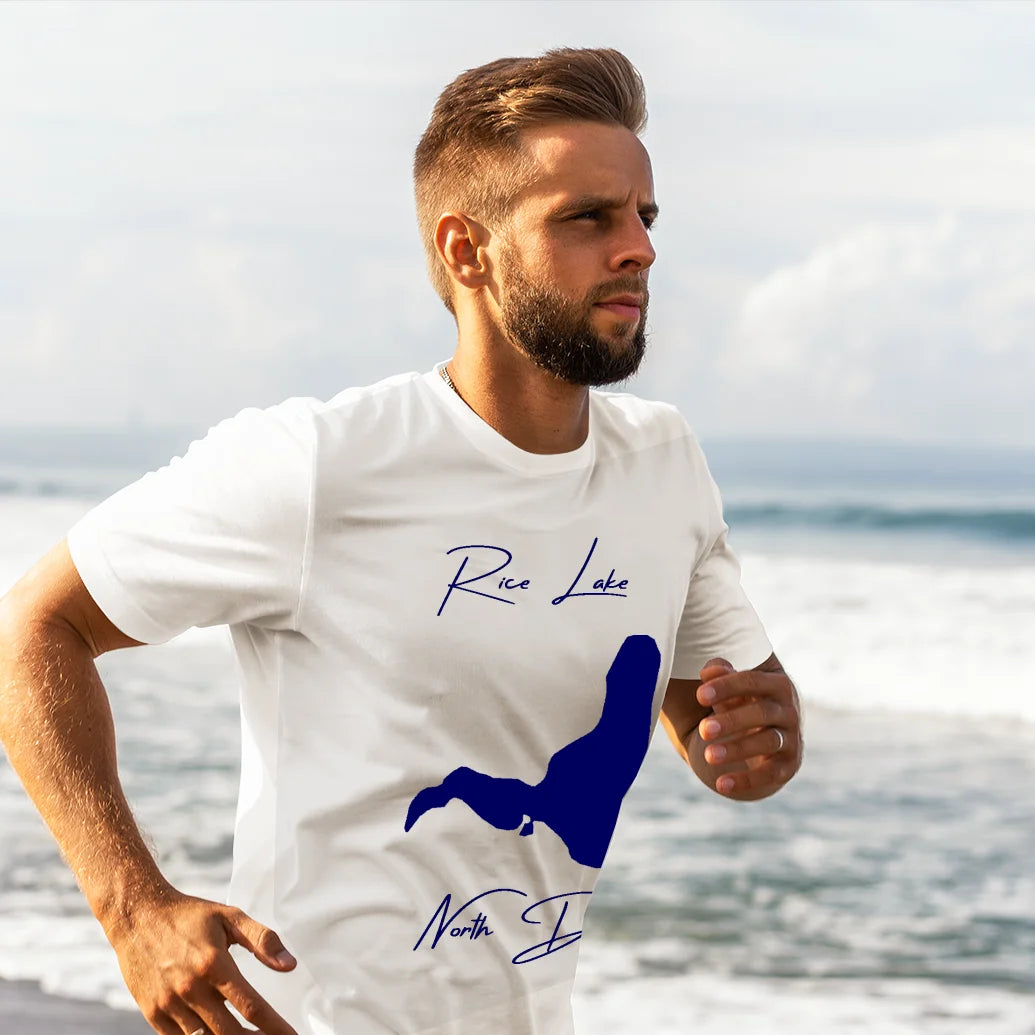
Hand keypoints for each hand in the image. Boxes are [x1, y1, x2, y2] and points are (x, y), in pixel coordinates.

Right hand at [105, 887, 299, 1034]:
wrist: (138, 916)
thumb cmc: (189, 916)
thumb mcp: (229, 916)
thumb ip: (262, 940)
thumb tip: (290, 965)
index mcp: (213, 964)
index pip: (250, 1006)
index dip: (274, 1026)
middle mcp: (190, 989)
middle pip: (230, 1033)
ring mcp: (169, 1005)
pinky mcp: (153, 1014)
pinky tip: (217, 1034)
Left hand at [694, 657, 802, 799]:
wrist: (769, 732)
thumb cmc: (744, 700)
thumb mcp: (732, 685)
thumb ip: (721, 673)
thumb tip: (709, 671)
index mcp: (777, 684)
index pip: (753, 681)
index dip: (726, 687)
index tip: (699, 696)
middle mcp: (789, 710)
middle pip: (762, 713)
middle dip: (732, 721)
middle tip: (704, 729)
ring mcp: (792, 738)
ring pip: (768, 742)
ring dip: (738, 749)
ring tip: (708, 755)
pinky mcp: (789, 765)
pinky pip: (771, 773)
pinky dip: (747, 780)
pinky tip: (721, 784)